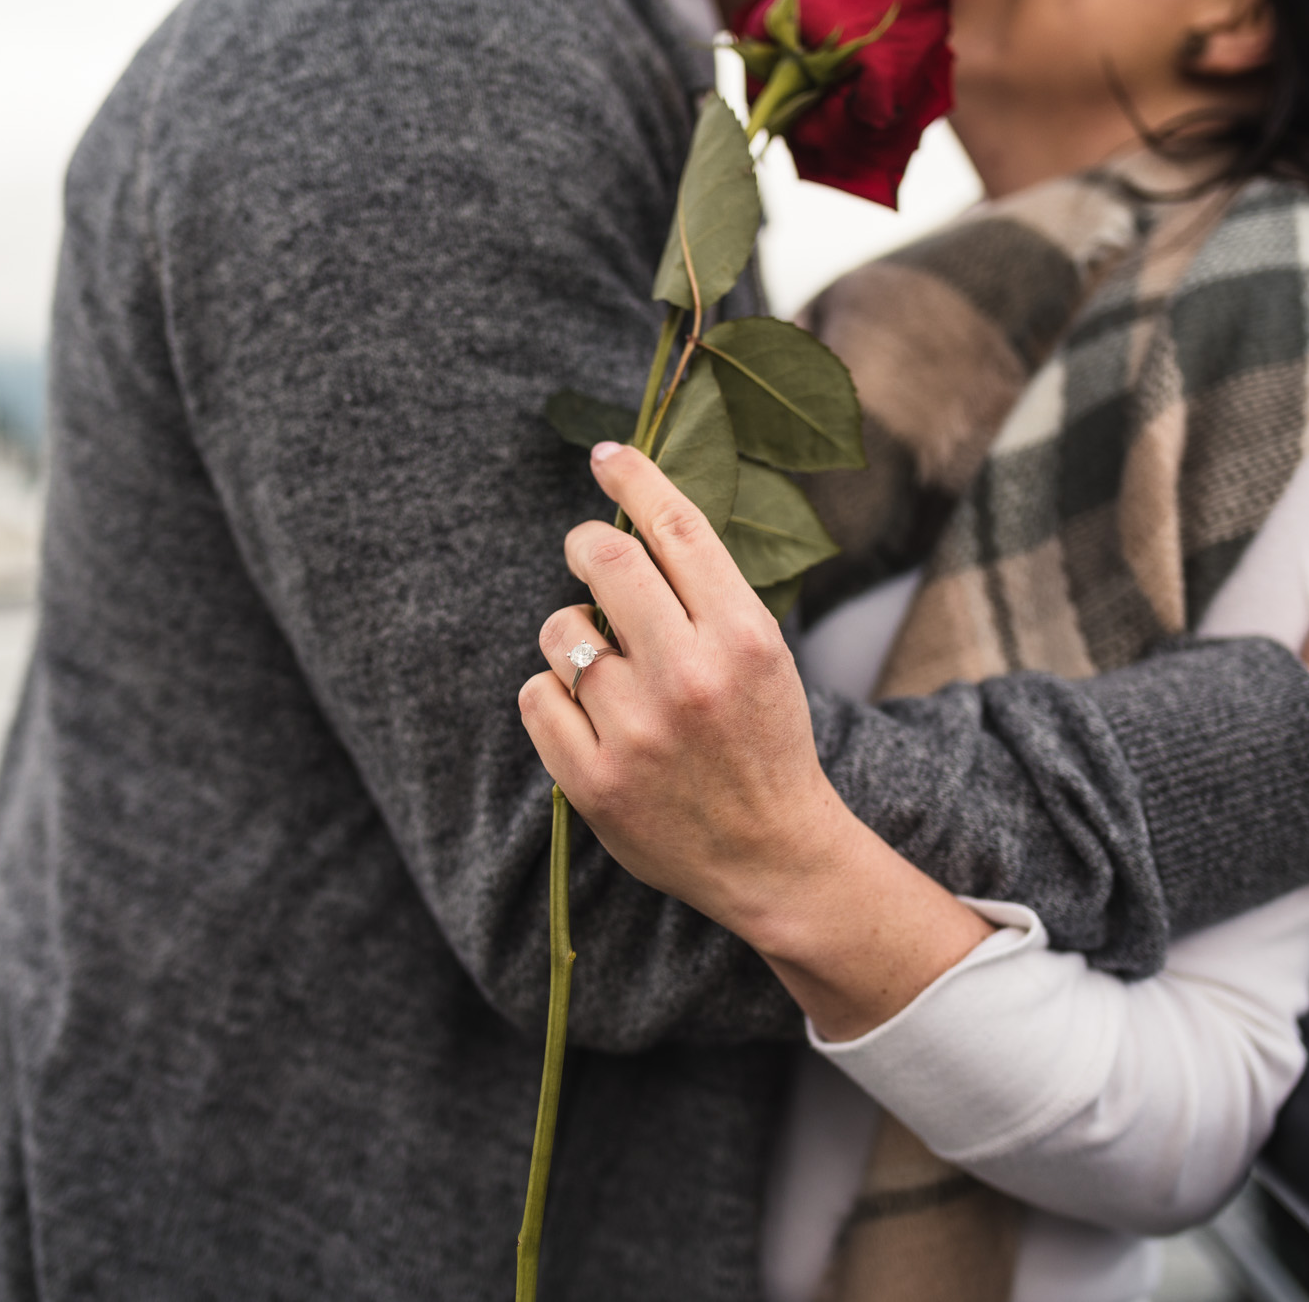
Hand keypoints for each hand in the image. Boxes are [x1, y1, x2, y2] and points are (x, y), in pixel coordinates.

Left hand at [518, 443, 990, 1038]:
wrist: (772, 854)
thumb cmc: (762, 742)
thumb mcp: (762, 654)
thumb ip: (705, 593)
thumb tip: (632, 518)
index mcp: (743, 636)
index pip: (677, 527)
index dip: (634, 476)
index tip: (607, 455)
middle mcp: (689, 675)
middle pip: (604, 560)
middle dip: (585, 547)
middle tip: (587, 557)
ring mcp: (636, 730)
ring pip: (560, 630)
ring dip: (572, 635)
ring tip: (606, 668)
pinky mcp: (592, 779)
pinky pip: (535, 695)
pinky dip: (553, 697)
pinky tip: (589, 717)